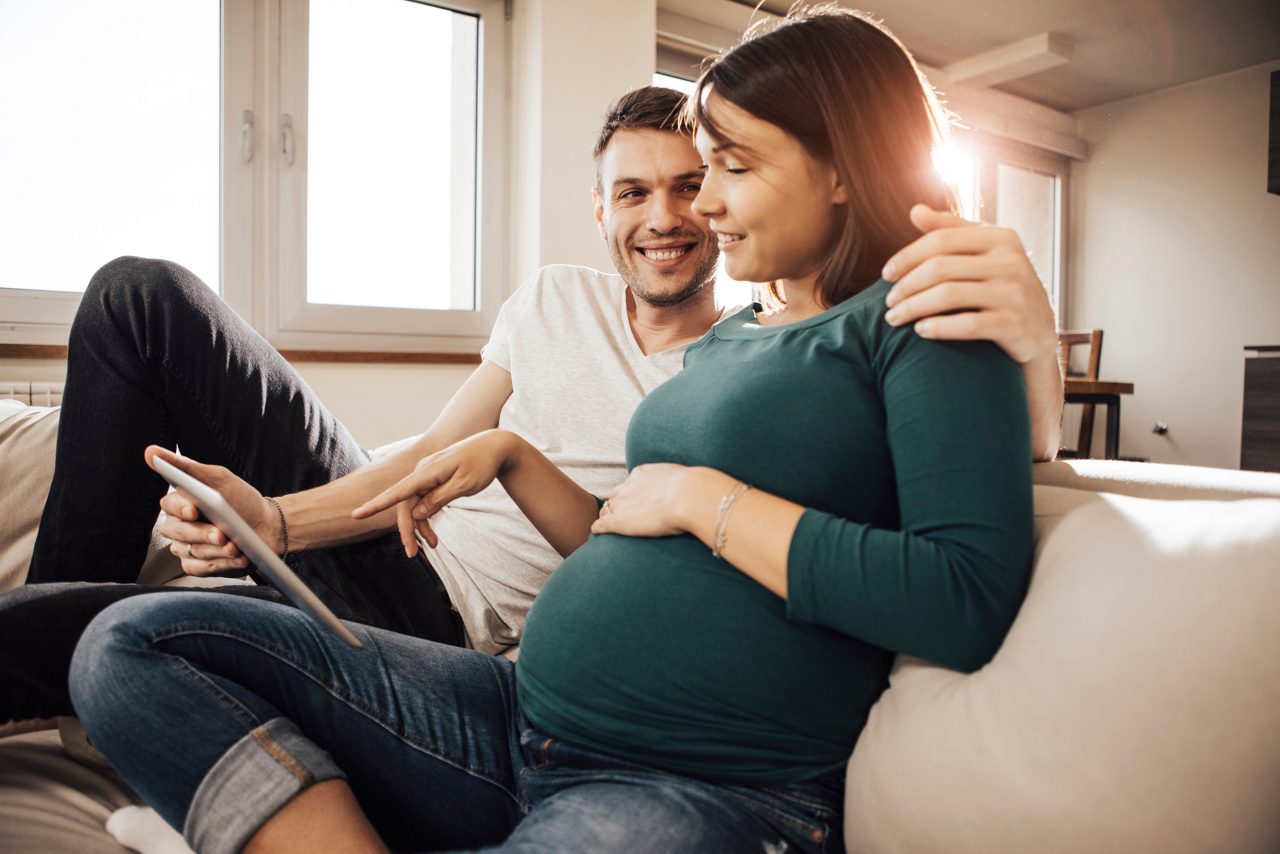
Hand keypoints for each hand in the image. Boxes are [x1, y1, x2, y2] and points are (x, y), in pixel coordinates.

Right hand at [145, 446, 265, 576]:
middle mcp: (179, 525)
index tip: (194, 509)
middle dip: (203, 534)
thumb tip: (150, 452)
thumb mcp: (219, 479)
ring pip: (190, 552)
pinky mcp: (197, 565)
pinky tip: (238, 558)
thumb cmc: (242, 500)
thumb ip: (187, 468)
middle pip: (178, 532)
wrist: (267, 527)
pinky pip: (199, 569)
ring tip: (236, 546)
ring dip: (216, 550)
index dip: (181, 508)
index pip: (169, 505)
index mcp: (181, 502)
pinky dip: (220, 564)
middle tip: (222, 534)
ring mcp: (186, 547)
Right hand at [351, 430, 516, 556]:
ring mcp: (427, 475)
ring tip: (433, 545)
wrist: (495, 446)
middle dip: (407, 530)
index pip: (397, 492)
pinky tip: (431, 532)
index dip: (376, 505)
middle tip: (412, 554)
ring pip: (415, 504)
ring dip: (420, 526)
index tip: (357, 515)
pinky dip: (427, 516)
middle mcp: (423, 472)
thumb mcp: (464, 485)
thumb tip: (417, 513)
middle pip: (406, 504)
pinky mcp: (434, 479)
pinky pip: (423, 499)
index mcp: (428, 472)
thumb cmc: (482, 464)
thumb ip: (439, 498)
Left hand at [590, 464, 695, 537]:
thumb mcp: (682, 478)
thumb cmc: (693, 489)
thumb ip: (677, 482)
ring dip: (607, 516)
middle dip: (617, 504)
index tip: (636, 502)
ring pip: (606, 509)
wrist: (688, 497)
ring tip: (607, 525)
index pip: (629, 484)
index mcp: (642, 474)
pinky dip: (598, 528)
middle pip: (615, 496)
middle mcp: (628, 486)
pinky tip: (596, 532)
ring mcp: (622, 503)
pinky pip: (601, 524)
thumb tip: (688, 488)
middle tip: (621, 514)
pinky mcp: (618, 521)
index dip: (631, 494)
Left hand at [881, 204, 1056, 365]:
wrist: (1039, 332)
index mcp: (1001, 237)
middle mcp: (1011, 261)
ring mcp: (1015, 292)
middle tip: (888, 303)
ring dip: (913, 308)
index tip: (886, 275)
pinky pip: (967, 324)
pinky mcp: (1015, 323)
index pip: (941, 239)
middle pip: (940, 267)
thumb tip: (914, 211)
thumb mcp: (985, 253)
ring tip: (894, 319)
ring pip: (949, 295)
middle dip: (906, 286)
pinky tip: (920, 331)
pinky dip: (938, 327)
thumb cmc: (1003, 287)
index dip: (907, 256)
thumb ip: (950, 231)